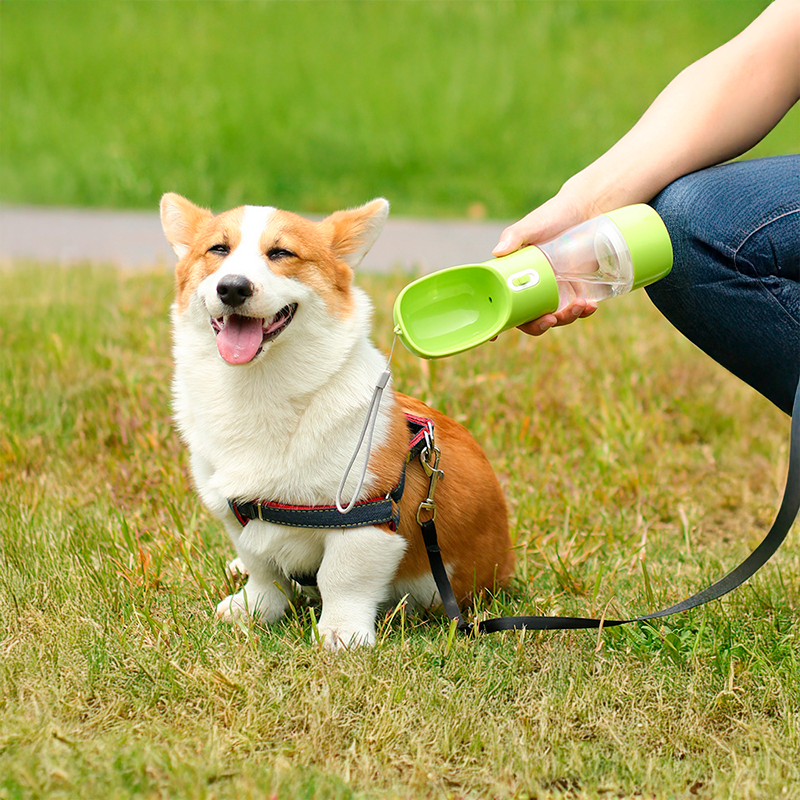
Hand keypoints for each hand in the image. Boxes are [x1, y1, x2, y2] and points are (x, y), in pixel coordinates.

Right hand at [493, 185, 601, 335]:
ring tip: (580, 305)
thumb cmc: (553, 215)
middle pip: (527, 320)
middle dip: (538, 326)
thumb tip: (498, 252)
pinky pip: (577, 310)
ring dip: (565, 319)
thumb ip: (514, 236)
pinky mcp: (575, 290)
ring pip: (554, 318)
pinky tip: (591, 306)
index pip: (500, 304)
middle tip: (550, 319)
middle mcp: (531, 289)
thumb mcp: (532, 225)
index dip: (495, 323)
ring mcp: (554, 292)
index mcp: (513, 277)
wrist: (586, 210)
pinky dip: (584, 312)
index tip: (492, 338)